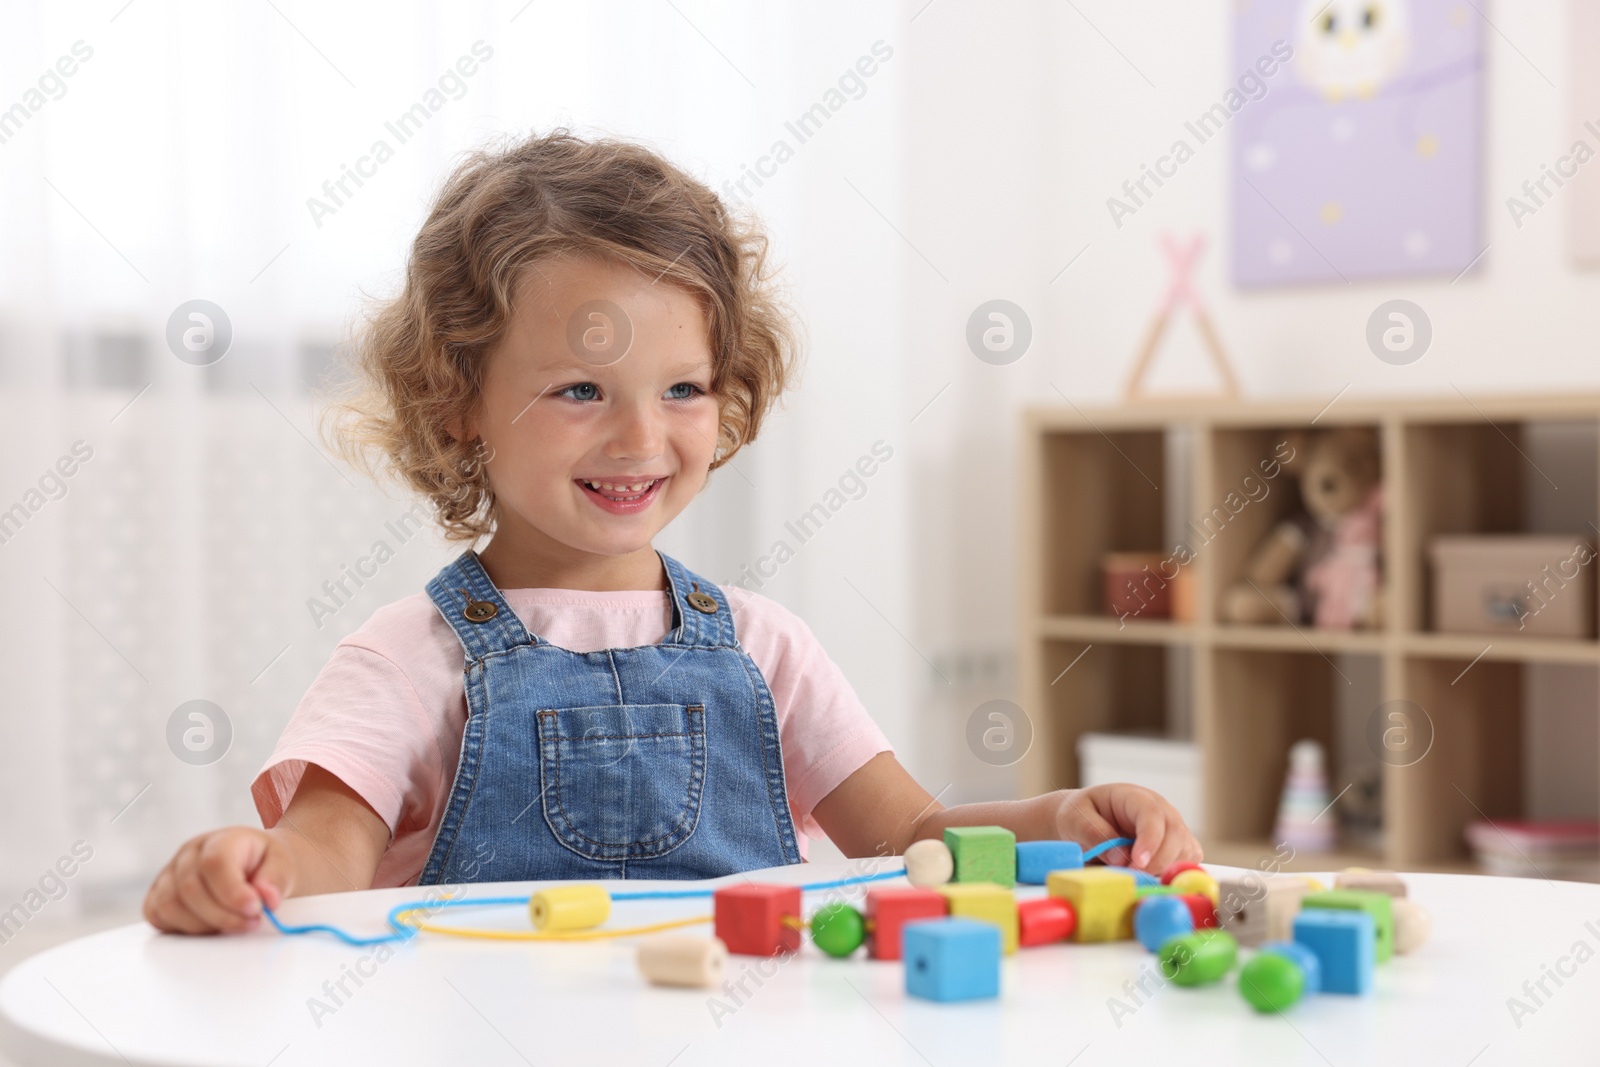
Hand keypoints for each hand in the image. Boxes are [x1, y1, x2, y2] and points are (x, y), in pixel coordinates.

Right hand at [143, 827, 296, 934]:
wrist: (254, 867)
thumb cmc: (265, 864)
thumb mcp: (283, 863)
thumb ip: (277, 879)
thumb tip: (268, 898)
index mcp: (220, 840)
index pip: (215, 863)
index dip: (232, 892)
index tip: (254, 909)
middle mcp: (189, 854)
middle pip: (191, 888)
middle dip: (222, 915)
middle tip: (250, 923)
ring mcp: (170, 873)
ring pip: (170, 905)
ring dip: (203, 925)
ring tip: (233, 925)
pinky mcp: (158, 895)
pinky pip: (157, 915)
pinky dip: (182, 928)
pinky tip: (210, 927)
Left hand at [1051, 783, 1201, 874]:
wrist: (1082, 822)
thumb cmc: (1079, 816)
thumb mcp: (1075, 819)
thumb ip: (1095, 835)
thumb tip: (1121, 859)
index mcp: (1134, 797)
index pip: (1151, 813)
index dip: (1149, 839)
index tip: (1138, 862)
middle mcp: (1159, 810)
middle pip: (1176, 833)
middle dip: (1159, 860)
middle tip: (1135, 878)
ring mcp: (1170, 828)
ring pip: (1185, 850)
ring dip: (1166, 869)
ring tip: (1137, 877)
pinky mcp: (1175, 847)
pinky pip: (1186, 862)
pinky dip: (1174, 874)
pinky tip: (1151, 878)